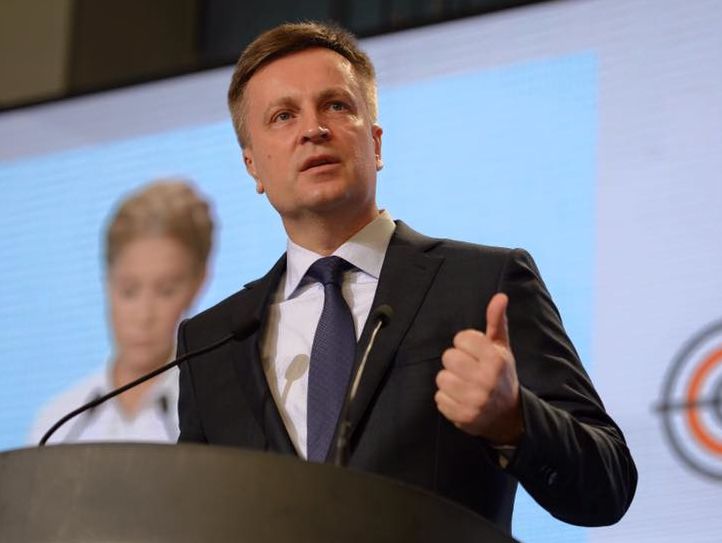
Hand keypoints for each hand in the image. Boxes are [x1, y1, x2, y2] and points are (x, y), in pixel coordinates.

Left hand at [434, 293, 522, 444]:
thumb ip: (497, 322)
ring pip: (441, 378)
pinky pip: (439, 398)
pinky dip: (447, 399)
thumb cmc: (501, 375)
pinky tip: (460, 399)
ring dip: (450, 381)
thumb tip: (500, 296)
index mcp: (496, 360)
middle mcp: (486, 380)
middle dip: (456, 362)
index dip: (465, 344)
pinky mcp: (462, 417)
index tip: (475, 353)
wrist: (508, 417)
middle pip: (448, 357)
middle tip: (468, 370)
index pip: (462, 338)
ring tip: (464, 385)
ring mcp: (474, 401)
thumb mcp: (502, 348)